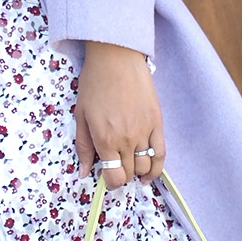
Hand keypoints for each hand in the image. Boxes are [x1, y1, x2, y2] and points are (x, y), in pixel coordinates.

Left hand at [74, 41, 163, 190]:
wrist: (116, 58)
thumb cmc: (94, 83)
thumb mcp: (81, 115)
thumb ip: (83, 147)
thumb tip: (84, 173)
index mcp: (105, 139)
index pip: (114, 176)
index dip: (111, 182)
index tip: (107, 178)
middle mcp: (126, 139)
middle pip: (129, 173)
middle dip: (122, 176)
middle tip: (117, 168)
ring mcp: (144, 131)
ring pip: (146, 166)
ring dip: (138, 172)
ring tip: (132, 169)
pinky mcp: (157, 121)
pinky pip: (161, 152)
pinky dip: (157, 167)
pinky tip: (150, 172)